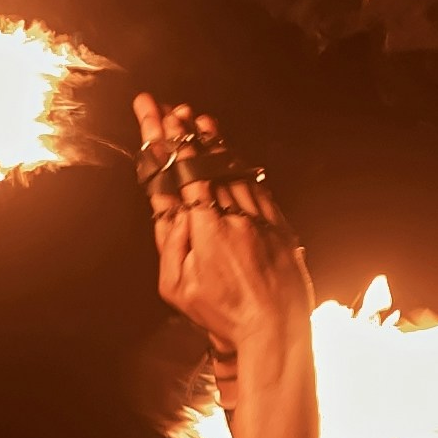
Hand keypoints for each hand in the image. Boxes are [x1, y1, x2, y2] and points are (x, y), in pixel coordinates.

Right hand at [134, 96, 312, 386]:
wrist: (276, 330)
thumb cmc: (223, 315)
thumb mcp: (178, 286)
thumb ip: (170, 241)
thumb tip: (168, 205)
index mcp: (206, 228)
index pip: (184, 171)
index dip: (169, 139)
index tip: (158, 114)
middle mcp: (234, 215)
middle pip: (206, 162)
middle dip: (186, 132)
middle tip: (172, 108)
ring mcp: (259, 218)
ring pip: (233, 169)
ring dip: (214, 143)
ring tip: (200, 121)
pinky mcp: (279, 225)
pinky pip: (257, 186)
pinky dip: (240, 166)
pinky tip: (231, 155)